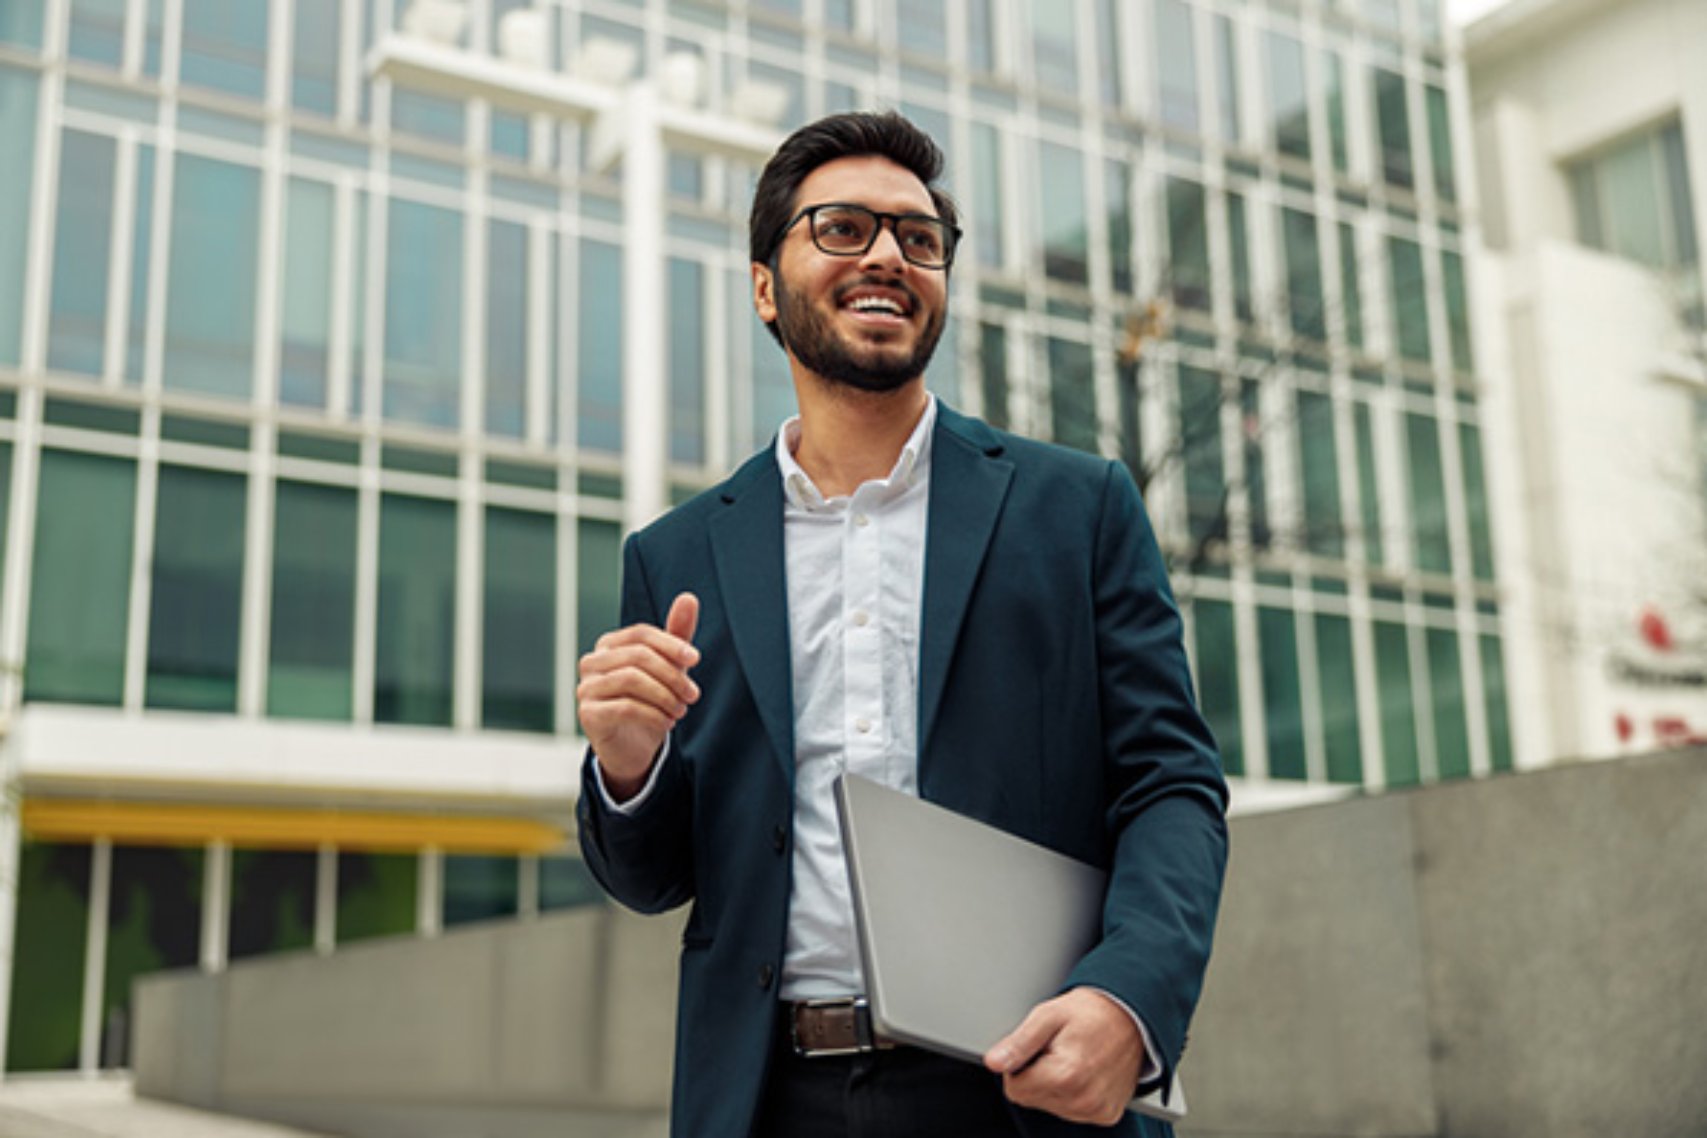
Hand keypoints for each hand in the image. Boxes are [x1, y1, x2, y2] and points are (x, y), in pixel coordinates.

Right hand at [577, 593, 700, 800]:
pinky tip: (666, 723)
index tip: (694, 659)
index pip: (640, 634)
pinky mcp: (588, 714)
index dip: (670, 644)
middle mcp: (592, 663)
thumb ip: (676, 634)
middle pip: (637, 656)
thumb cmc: (650, 701)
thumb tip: (689, 598)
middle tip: (692, 694)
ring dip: (664, 696)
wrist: (634, 748)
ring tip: (680, 710)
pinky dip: (652, 714)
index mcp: (609, 645)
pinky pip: (624, 707)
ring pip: (630, 680)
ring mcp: (586, 688)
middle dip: (671, 675)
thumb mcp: (668, 667)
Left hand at [983, 988, 1144, 1126]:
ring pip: (1050, 1107)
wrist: (1131, 1016)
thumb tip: (994, 1062)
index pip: (1015, 1090)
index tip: (1037, 1049)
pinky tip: (1085, 1071)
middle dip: (1037, 1075)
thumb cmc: (1091, 1012)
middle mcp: (1083, 1099)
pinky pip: (1073, 1112)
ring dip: (1055, 1085)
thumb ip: (1018, 1043)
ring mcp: (1096, 1109)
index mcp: (1065, 1075)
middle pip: (1032, 1100)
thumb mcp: (1047, 1016)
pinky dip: (1073, 1093)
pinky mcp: (1106, 1114)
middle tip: (1057, 1050)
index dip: (1019, 1066)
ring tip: (1072, 1058)